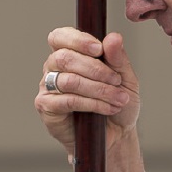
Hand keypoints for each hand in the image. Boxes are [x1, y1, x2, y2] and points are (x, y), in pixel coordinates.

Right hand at [35, 29, 145, 171]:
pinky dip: (91, 103)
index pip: (61, 37)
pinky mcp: (46, 107)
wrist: (116, 134)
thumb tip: (113, 37)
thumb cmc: (118, 102)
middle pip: (64, 57)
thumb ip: (118, 58)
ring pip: (68, 81)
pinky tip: (107, 108)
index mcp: (70, 53)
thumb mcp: (125, 78)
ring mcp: (47, 87)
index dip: (77, 40)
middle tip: (116, 81)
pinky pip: (67, 101)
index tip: (99, 49)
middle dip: (95, 69)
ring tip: (118, 98)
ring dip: (98, 89)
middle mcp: (54, 68)